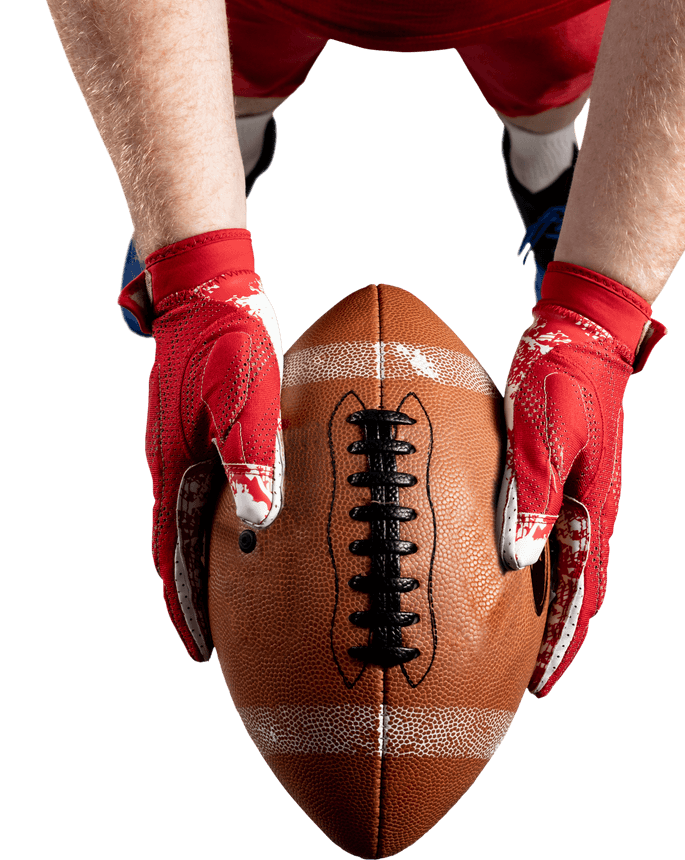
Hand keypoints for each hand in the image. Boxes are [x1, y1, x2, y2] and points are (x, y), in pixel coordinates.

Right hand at [118, 230, 283, 660]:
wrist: (210, 291)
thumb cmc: (231, 340)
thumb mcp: (249, 397)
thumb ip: (252, 457)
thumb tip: (257, 522)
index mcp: (175, 464)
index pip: (174, 552)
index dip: (185, 602)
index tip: (199, 647)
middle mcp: (172, 463)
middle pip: (179, 547)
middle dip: (193, 597)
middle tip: (216, 642)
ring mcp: (182, 448)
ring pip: (191, 523)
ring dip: (204, 565)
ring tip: (229, 602)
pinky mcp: (198, 432)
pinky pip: (203, 494)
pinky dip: (215, 527)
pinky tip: (241, 532)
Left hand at [497, 262, 665, 696]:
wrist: (580, 334)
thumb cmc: (562, 377)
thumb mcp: (544, 434)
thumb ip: (532, 494)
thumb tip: (520, 560)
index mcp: (593, 508)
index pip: (581, 593)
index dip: (562, 641)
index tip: (540, 685)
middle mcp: (590, 509)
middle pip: (577, 590)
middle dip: (556, 638)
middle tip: (527, 679)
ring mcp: (578, 494)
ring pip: (566, 568)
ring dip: (546, 608)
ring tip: (517, 640)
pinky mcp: (562, 477)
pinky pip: (552, 537)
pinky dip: (538, 569)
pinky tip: (511, 571)